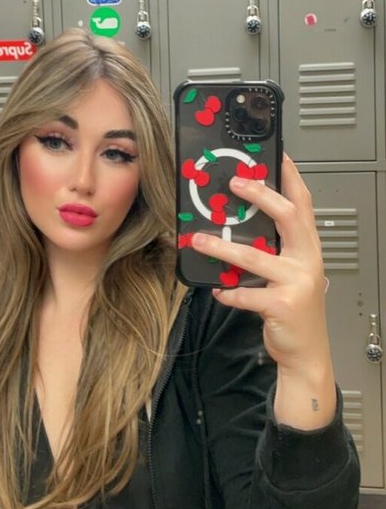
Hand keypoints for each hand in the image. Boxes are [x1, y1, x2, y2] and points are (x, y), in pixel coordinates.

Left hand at [192, 156, 335, 427]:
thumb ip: (271, 249)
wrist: (306, 353)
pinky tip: (217, 289)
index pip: (303, 203)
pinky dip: (228, 291)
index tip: (275, 155)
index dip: (290, 177)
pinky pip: (246, 293)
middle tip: (234, 184)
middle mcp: (307, 260)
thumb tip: (235, 225)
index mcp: (308, 247)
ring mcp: (296, 282)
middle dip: (260, 196)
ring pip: (256, 256)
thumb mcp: (289, 273)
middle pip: (287, 217)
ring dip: (223, 246)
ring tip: (200, 239)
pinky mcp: (281, 305)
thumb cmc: (294, 310)